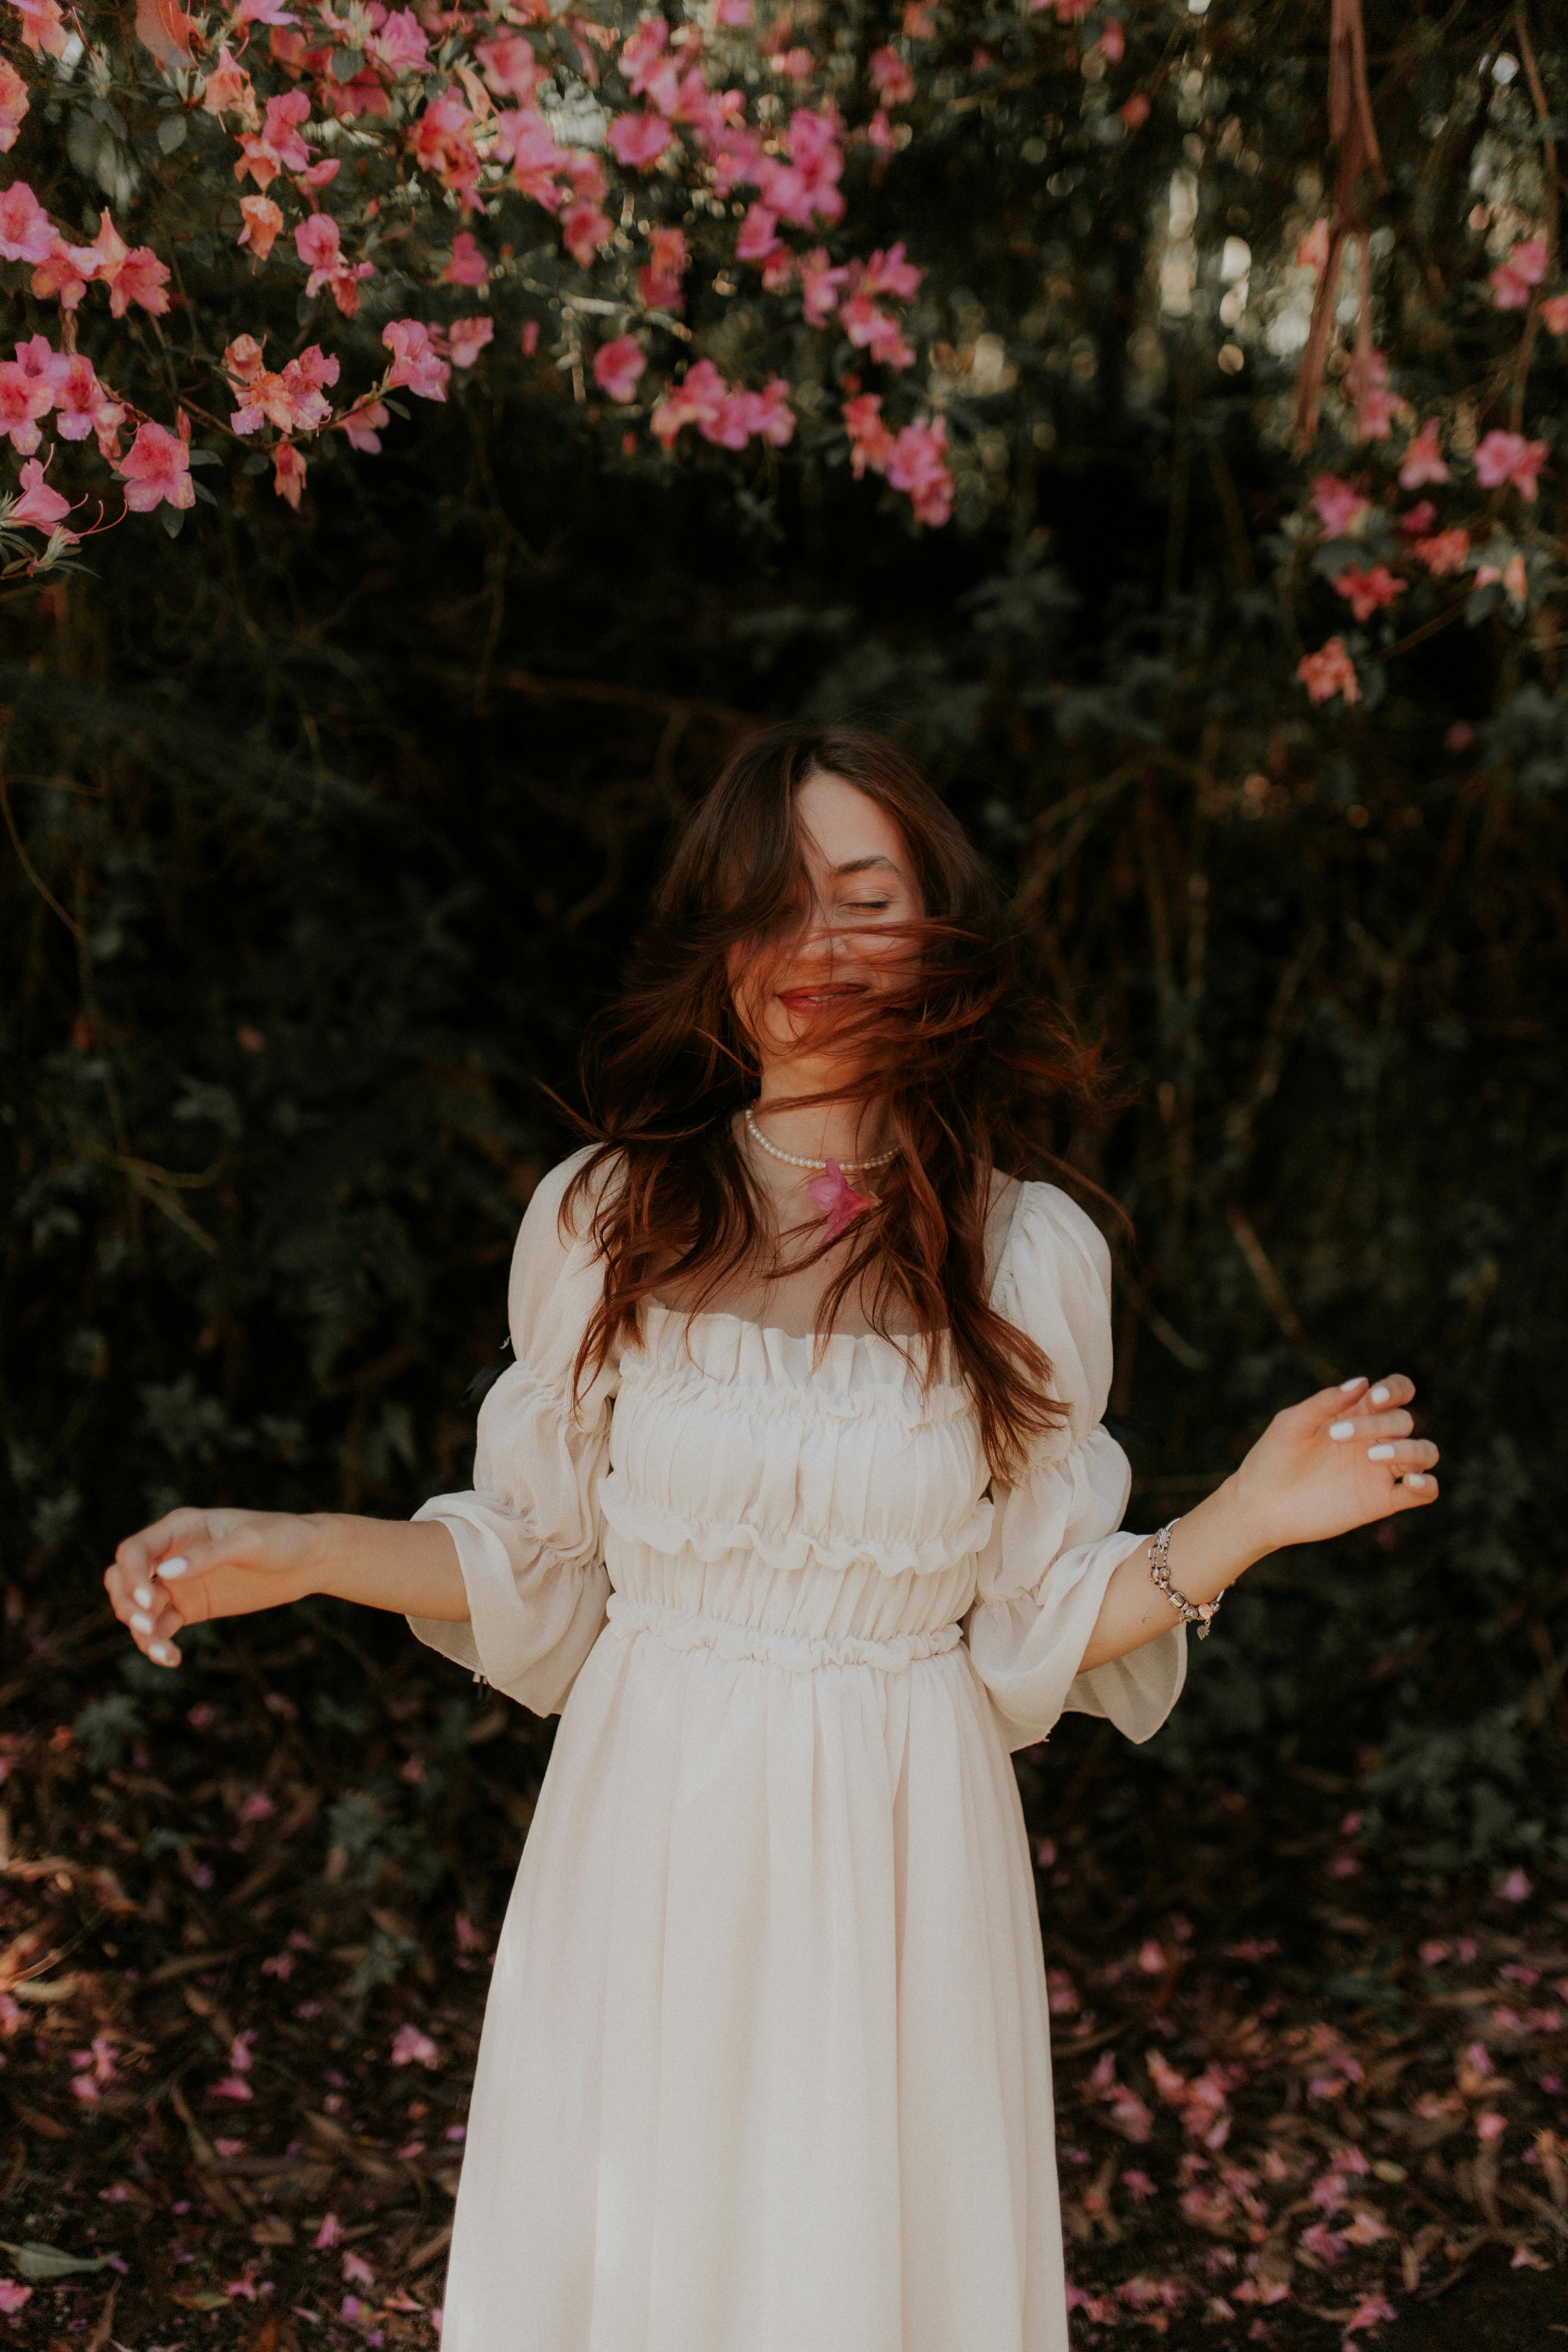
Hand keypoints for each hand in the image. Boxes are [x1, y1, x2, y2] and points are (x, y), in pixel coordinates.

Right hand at [104, 1506, 326, 1669]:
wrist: (311, 1560)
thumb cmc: (283, 1538)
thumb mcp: (250, 1543)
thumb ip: (209, 1556)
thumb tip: (166, 1573)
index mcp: (180, 1528)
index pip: (135, 1551)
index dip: (131, 1576)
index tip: (147, 1602)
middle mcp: (172, 1555)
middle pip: (124, 1580)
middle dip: (127, 1604)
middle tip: (149, 1625)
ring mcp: (179, 1583)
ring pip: (138, 1609)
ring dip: (142, 1631)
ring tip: (165, 1654)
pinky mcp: (190, 1607)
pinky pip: (161, 1627)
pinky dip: (158, 1643)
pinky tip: (172, 1659)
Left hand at [1228, 1373, 1439, 1555]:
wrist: (1260, 1505)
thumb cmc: (1272, 1458)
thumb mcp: (1292, 1424)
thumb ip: (1325, 1402)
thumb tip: (1362, 1381)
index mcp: (1356, 1413)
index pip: (1396, 1391)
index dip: (1395, 1389)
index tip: (1374, 1398)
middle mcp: (1375, 1439)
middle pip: (1404, 1421)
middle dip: (1379, 1424)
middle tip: (1336, 1435)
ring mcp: (1381, 1471)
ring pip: (1424, 1452)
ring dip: (1408, 1450)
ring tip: (1372, 1456)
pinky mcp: (1383, 1501)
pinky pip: (1425, 1492)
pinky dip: (1426, 1485)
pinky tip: (1409, 1482)